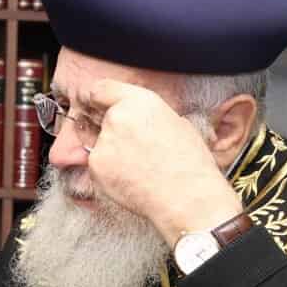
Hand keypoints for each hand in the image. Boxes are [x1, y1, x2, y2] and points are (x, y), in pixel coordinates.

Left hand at [78, 78, 243, 246]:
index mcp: (140, 102)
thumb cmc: (190, 164)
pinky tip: (132, 179)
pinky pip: (97, 166)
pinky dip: (109, 173)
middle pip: (102, 119)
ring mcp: (104, 142)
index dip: (100, 100)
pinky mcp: (96, 166)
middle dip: (113, 131)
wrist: (187, 196)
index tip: (99, 107)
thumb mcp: (177, 124)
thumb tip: (139, 119)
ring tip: (140, 168)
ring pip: (99, 144)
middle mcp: (117, 117)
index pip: (101, 89)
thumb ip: (148, 116)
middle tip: (135, 149)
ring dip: (112, 154)